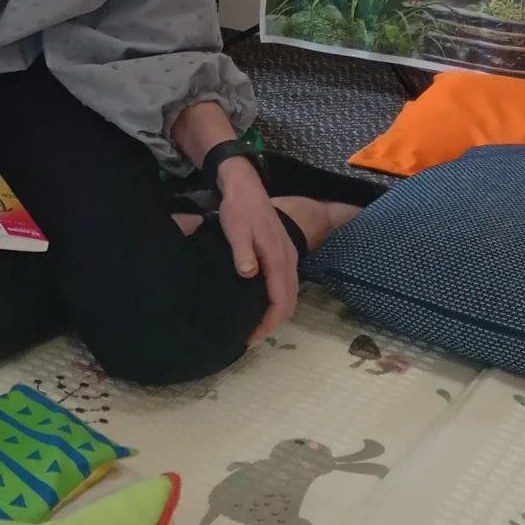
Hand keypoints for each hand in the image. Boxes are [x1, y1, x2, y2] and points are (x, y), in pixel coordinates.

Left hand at [217, 158, 298, 342]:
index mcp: (278, 258)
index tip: (251, 337)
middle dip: (273, 323)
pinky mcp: (283, 255)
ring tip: (255, 325)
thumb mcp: (236, 229)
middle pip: (289, 303)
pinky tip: (260, 304)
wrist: (246, 187)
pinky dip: (277, 300)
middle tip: (250, 337)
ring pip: (289, 295)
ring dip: (276, 313)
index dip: (268, 322)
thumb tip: (249, 275)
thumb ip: (242, 252)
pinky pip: (285, 285)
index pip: (279, 300)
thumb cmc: (239, 209)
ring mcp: (288, 258)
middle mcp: (288, 261)